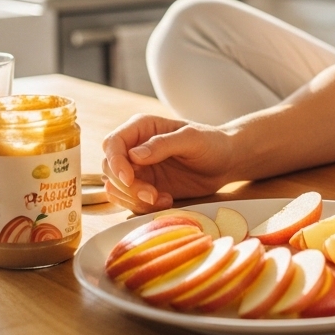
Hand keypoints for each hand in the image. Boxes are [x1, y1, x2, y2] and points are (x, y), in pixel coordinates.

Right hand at [100, 114, 234, 213]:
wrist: (225, 162)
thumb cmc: (211, 143)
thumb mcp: (191, 139)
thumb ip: (163, 144)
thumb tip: (134, 155)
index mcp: (142, 128)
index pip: (112, 143)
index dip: (115, 162)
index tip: (129, 179)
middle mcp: (134, 148)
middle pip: (109, 168)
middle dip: (127, 186)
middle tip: (152, 194)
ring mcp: (138, 169)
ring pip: (116, 188)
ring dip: (134, 199)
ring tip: (162, 199)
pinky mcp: (145, 188)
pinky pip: (130, 201)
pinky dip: (142, 206)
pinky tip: (166, 201)